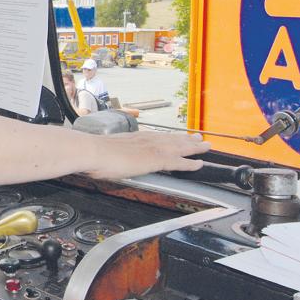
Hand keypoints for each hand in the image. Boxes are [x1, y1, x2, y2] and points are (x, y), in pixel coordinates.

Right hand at [84, 131, 210, 179]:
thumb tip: (109, 159)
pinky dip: (190, 163)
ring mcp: (152, 149)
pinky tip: (200, 163)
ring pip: (179, 147)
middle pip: (172, 139)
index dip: (169, 137)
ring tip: (206, 147)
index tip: (177, 136)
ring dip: (194, 147)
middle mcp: (146, 139)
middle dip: (186, 139)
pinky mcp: (155, 160)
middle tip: (199, 138)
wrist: (93, 151)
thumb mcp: (106, 150)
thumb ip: (113, 153)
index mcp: (134, 137)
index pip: (157, 136)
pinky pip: (178, 161)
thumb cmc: (94, 153)